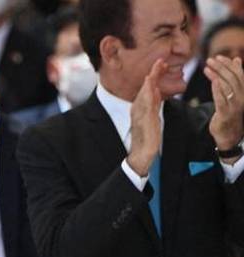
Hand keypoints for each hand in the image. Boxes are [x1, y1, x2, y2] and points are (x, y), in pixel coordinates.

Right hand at [128, 59, 165, 176]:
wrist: (141, 155)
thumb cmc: (147, 139)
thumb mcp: (151, 120)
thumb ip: (152, 107)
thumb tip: (156, 94)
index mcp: (140, 109)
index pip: (147, 89)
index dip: (154, 77)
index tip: (160, 65)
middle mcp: (137, 109)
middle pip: (145, 88)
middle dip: (153, 74)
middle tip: (160, 60)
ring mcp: (139, 114)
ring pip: (145, 93)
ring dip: (151, 80)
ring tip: (157, 68)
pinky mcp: (143, 120)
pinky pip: (145, 104)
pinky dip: (148, 94)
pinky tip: (151, 86)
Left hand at [204, 55, 243, 153]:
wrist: (230, 135)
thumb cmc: (230, 111)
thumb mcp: (234, 93)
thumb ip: (234, 78)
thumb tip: (237, 59)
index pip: (239, 73)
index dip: (229, 64)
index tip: (218, 57)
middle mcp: (242, 97)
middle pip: (232, 78)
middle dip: (221, 67)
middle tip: (210, 60)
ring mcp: (234, 105)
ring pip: (227, 87)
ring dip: (217, 75)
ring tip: (207, 68)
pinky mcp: (226, 114)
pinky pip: (222, 100)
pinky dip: (218, 90)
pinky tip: (213, 81)